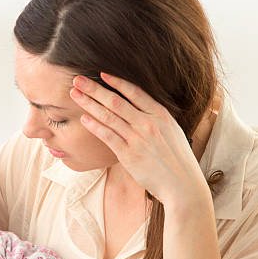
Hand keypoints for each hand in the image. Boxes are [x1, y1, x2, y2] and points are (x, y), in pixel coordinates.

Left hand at [70, 73, 209, 208]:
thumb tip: (141, 108)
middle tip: (78, 79)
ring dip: (89, 104)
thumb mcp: (173, 131)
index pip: (134, 92)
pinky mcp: (128, 155)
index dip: (116, 81)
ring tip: (75, 94)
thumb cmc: (178, 159)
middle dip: (94, 88)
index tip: (101, 74)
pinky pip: (108, 136)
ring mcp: (137, 139)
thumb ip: (156, 118)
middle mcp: (148, 124)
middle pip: (115, 101)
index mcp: (161, 115)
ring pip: (108, 116)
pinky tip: (83, 118)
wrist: (182, 184)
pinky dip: (94, 126)